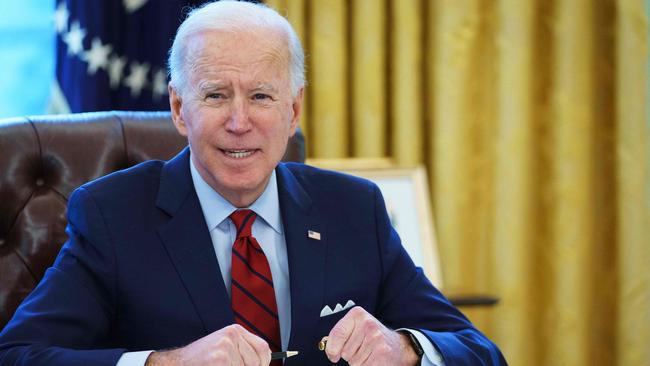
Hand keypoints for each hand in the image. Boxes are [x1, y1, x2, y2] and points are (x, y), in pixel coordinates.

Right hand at [145, 324, 271, 365]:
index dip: (262, 363)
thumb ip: (243, 352)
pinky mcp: (220, 361)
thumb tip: (263, 363)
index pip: (262, 348)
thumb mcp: (224, 349)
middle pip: (256, 363)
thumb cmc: (199, 360)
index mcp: (234, 331)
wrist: (176, 364)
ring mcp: (225, 348)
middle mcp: (231, 336)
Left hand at [325, 306, 419, 365]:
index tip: (333, 356)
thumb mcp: (356, 328)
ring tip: (368, 354)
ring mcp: (376, 339)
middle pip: (344, 351)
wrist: (398, 346)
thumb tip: (325, 346)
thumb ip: (340, 335)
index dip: (331, 349)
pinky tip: (373, 360)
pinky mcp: (382, 354)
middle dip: (349, 355)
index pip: (337, 334)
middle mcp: (368, 324)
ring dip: (358, 362)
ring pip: (353, 362)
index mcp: (358, 315)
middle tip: (361, 348)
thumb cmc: (371, 337)